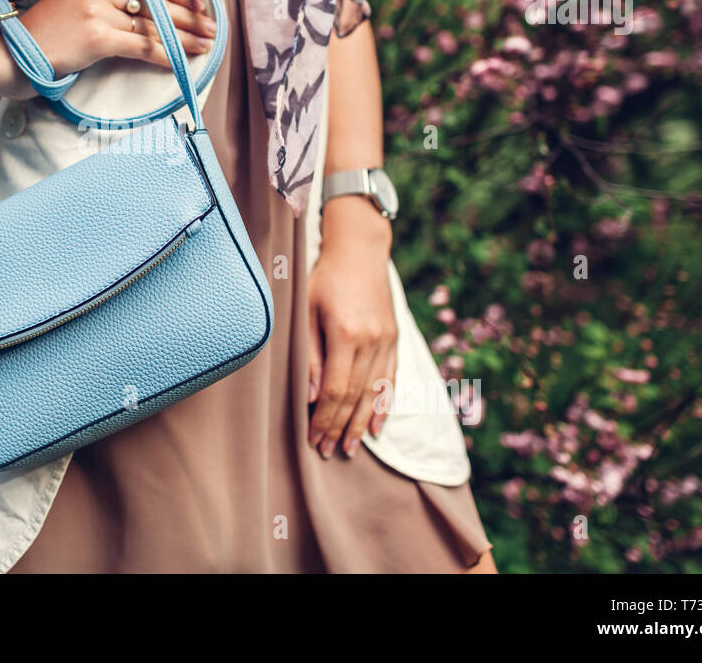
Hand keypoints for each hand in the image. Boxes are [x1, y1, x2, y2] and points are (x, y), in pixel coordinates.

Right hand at [3, 0, 216, 97]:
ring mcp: (98, 12)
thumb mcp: (73, 7)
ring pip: (153, 25)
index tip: (199, 3)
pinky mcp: (98, 37)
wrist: (13, 54)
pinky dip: (166, 54)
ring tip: (206, 44)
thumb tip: (138, 16)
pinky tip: (182, 61)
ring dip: (185, 37)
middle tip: (212, 26)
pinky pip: (142, 46)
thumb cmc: (43, 37)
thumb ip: (103, 4)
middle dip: (189, 15)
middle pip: (155, 2)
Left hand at [307, 196, 397, 459]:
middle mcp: (372, 341)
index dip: (325, 419)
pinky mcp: (395, 338)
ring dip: (362, 423)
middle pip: (357, 397)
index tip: (314, 439)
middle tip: (329, 451)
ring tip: (351, 448)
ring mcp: (387, 340)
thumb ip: (310, 356)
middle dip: (341, 427)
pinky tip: (377, 425)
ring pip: (375, 392)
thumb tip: (312, 397)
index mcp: (347, 334)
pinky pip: (391, 378)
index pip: (337, 390)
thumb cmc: (324, 278)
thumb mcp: (307, 312)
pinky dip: (384, 404)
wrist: (360, 250)